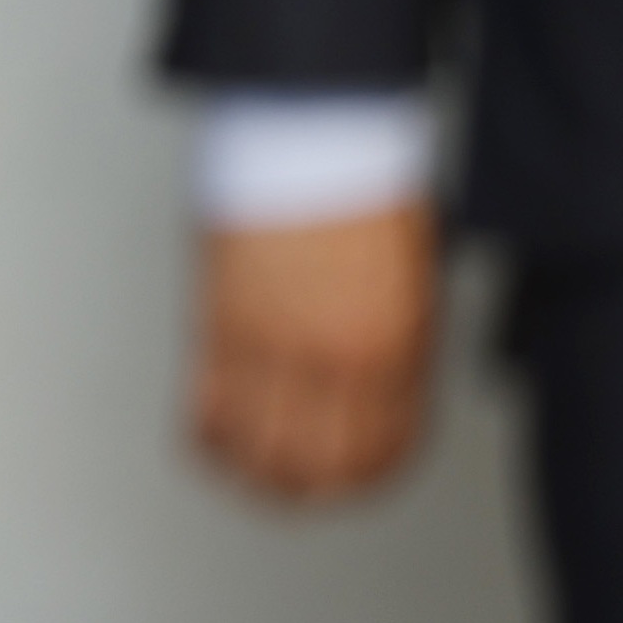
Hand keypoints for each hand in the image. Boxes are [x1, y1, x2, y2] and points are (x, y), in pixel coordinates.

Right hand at [193, 202, 439, 501]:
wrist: (310, 131)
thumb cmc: (363, 191)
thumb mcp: (415, 282)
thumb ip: (402, 350)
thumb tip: (381, 402)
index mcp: (397, 346)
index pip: (385, 450)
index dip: (371, 477)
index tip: (360, 479)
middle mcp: (334, 354)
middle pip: (318, 466)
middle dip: (311, 490)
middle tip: (302, 489)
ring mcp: (273, 341)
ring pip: (257, 448)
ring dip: (254, 474)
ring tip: (252, 473)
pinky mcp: (218, 321)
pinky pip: (207, 406)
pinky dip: (209, 436)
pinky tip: (214, 436)